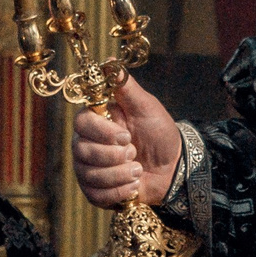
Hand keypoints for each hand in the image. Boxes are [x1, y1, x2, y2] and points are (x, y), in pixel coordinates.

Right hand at [71, 78, 182, 208]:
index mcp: (96, 121)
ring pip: (89, 175)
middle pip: (82, 151)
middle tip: (135, 153)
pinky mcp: (96, 191)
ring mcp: (89, 169)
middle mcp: (86, 144)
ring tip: (138, 170)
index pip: (81, 123)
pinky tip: (133, 186)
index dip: (103, 132)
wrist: (174, 167)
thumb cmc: (159, 133)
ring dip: (119, 175)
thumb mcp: (146, 106)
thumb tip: (107, 60)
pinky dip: (118, 192)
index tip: (126, 135)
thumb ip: (125, 86)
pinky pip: (95, 196)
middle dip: (114, 156)